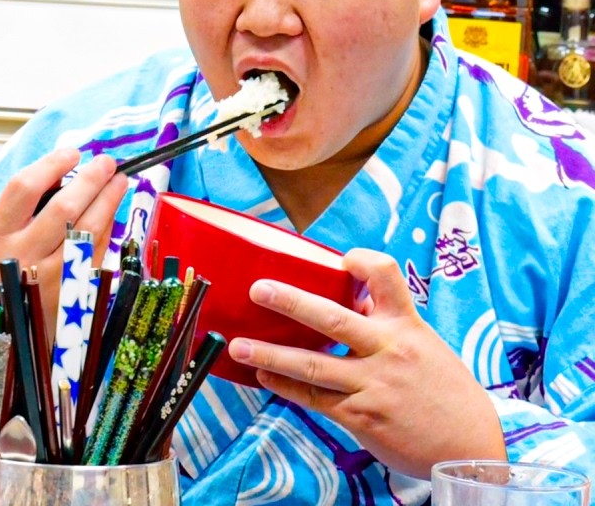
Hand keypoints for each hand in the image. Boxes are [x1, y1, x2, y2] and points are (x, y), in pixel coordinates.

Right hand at [0, 148, 126, 316]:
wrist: (0, 340)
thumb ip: (17, 216)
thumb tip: (58, 178)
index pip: (24, 189)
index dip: (51, 164)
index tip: (71, 153)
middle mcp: (21, 257)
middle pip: (63, 206)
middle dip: (91, 179)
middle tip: (107, 163)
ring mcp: (49, 278)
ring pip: (87, 230)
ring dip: (109, 202)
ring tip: (119, 182)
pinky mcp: (72, 294)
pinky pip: (95, 254)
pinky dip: (107, 231)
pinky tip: (111, 215)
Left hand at [227, 248, 506, 476]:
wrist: (470, 449)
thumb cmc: (445, 393)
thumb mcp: (425, 348)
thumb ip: (388, 325)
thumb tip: (353, 301)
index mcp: (407, 326)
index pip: (386, 276)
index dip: (361, 262)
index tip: (340, 260)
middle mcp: (388, 351)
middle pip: (332, 318)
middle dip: (291, 302)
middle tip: (258, 290)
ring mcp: (373, 384)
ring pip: (312, 365)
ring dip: (271, 354)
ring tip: (238, 345)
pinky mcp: (361, 416)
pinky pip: (314, 398)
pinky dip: (285, 386)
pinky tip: (263, 376)